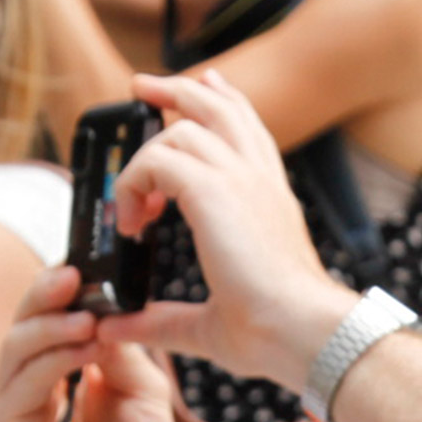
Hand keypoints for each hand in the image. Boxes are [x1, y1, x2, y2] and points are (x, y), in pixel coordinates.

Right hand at [0, 265, 185, 421]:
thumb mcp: (143, 394)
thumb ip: (123, 352)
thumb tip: (106, 309)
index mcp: (66, 366)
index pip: (55, 313)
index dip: (66, 287)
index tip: (88, 261)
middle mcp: (36, 380)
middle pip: (26, 322)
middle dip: (46, 293)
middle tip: (73, 273)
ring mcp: (19, 405)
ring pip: (15, 348)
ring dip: (49, 326)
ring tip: (84, 317)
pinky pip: (19, 386)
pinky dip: (48, 362)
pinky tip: (80, 349)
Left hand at [103, 70, 357, 388]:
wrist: (302, 333)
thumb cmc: (275, 335)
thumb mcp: (209, 323)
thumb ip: (162, 320)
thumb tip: (119, 325)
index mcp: (270, 198)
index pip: (247, 130)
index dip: (222, 102)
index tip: (203, 86)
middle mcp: (259, 180)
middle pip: (218, 106)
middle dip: (177, 89)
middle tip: (141, 87)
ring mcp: (240, 180)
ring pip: (183, 126)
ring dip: (145, 152)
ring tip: (125, 187)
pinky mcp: (215, 191)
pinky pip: (157, 159)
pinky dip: (134, 184)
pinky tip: (132, 222)